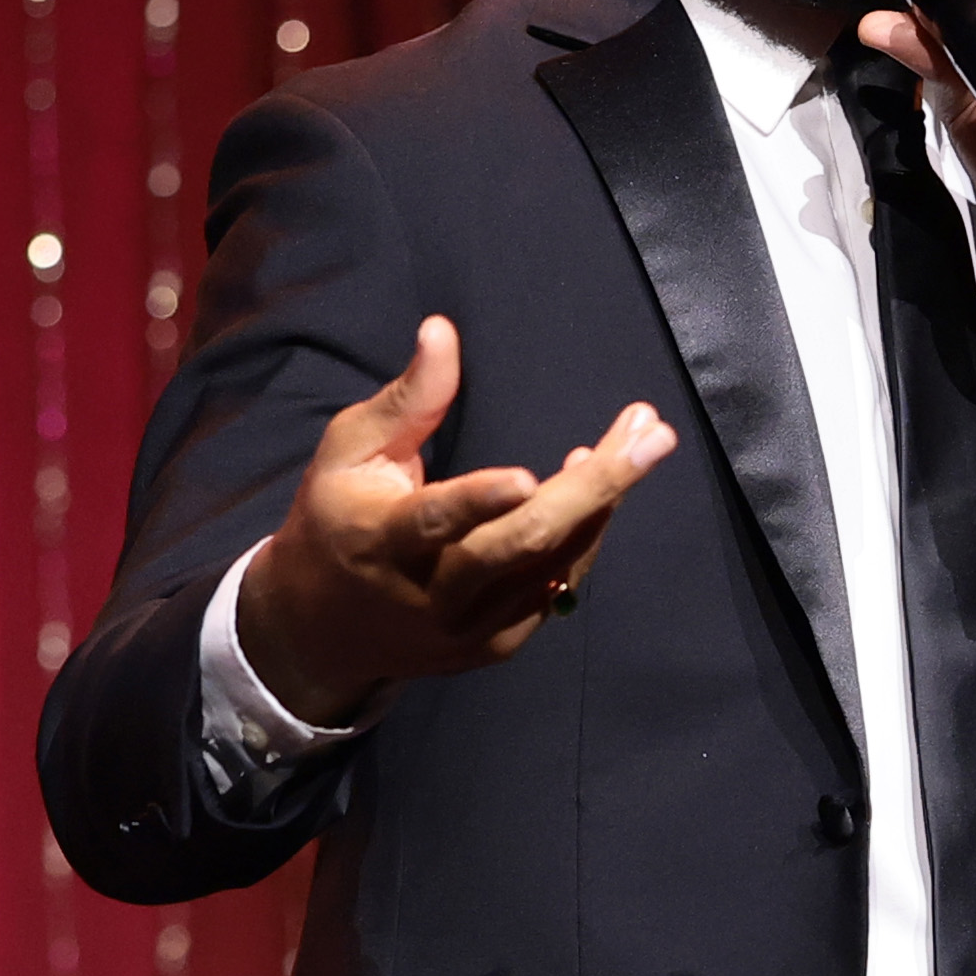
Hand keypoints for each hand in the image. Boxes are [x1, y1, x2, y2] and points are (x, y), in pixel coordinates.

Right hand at [237, 316, 674, 722]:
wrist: (324, 629)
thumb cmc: (336, 517)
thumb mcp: (349, 450)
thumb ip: (406, 399)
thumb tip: (442, 330)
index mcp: (382, 542)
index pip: (435, 523)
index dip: (479, 501)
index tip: (528, 477)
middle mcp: (430, 595)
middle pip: (522, 544)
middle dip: (594, 487)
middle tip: (652, 432)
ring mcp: (468, 628)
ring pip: (551, 566)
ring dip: (603, 502)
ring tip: (641, 441)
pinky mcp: (495, 645)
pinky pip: (556, 588)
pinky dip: (585, 537)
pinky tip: (600, 490)